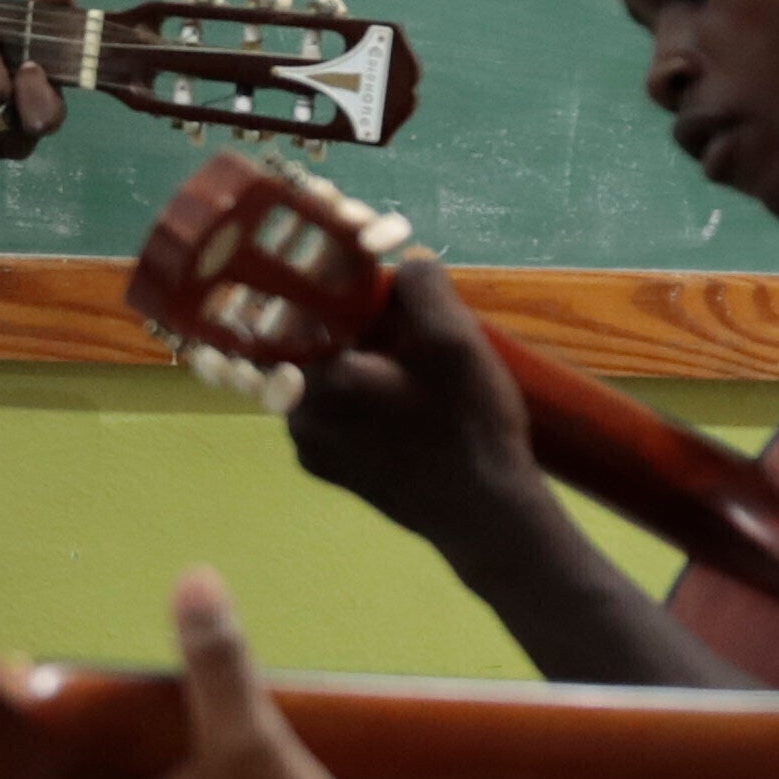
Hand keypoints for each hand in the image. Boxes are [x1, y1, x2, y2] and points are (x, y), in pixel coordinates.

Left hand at [279, 252, 547, 544]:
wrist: (485, 517)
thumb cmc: (469, 427)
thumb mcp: (457, 342)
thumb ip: (422, 286)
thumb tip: (402, 262)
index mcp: (315, 380)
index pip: (293, 308)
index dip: (325, 278)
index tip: (362, 274)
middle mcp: (296, 415)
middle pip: (303, 343)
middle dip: (342, 320)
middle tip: (392, 318)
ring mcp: (309, 447)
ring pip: (316, 377)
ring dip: (349, 357)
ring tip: (400, 356)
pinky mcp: (329, 470)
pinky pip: (329, 411)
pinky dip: (354, 394)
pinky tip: (397, 395)